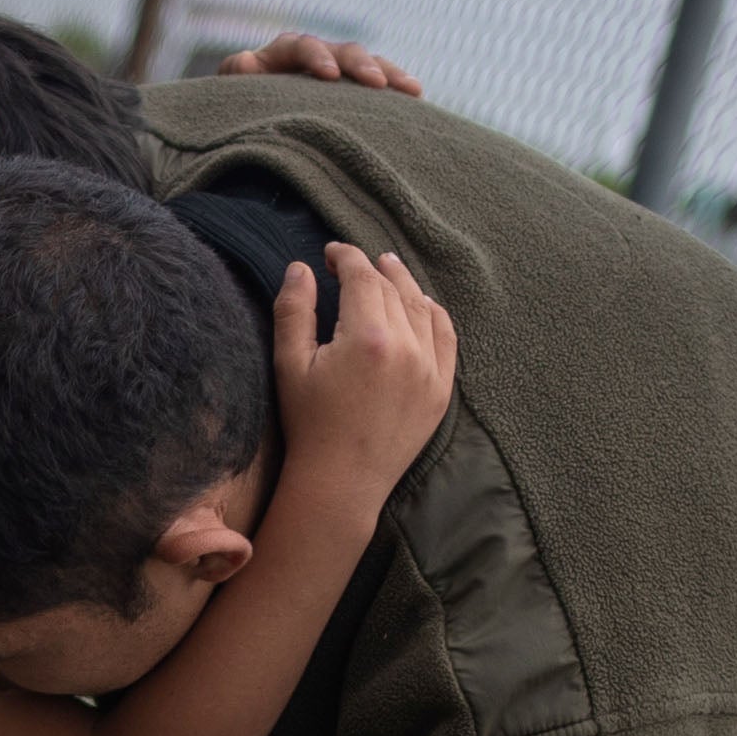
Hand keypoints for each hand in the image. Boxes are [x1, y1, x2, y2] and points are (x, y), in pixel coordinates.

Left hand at [219, 34, 422, 95]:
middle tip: (376, 84)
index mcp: (283, 53)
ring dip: (390, 74)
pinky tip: (416, 100)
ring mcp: (339, 72)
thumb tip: (247, 61)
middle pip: (343, 51)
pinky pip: (378, 86)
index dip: (316, 57)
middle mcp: (316, 56)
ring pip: (368, 65)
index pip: (302, 46)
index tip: (329, 76)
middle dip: (362, 64)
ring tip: (412, 89)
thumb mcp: (231, 93)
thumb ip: (236, 76)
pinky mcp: (353, 92)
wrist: (251, 121)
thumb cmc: (239, 107)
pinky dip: (395, 90)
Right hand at [271, 243, 455, 511]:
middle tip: (354, 262)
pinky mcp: (441, 390)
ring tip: (390, 269)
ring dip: (405, 283)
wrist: (341, 482)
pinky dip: (435, 314)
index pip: (362, 277)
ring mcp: (430, 370)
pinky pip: (447, 338)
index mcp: (368, 337)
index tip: (330, 253)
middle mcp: (407, 348)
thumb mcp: (289, 364)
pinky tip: (423, 304)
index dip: (346, 257)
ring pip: (423, 307)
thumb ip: (294, 309)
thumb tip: (301, 267)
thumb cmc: (309, 424)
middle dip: (371, 268)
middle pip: (392, 289)